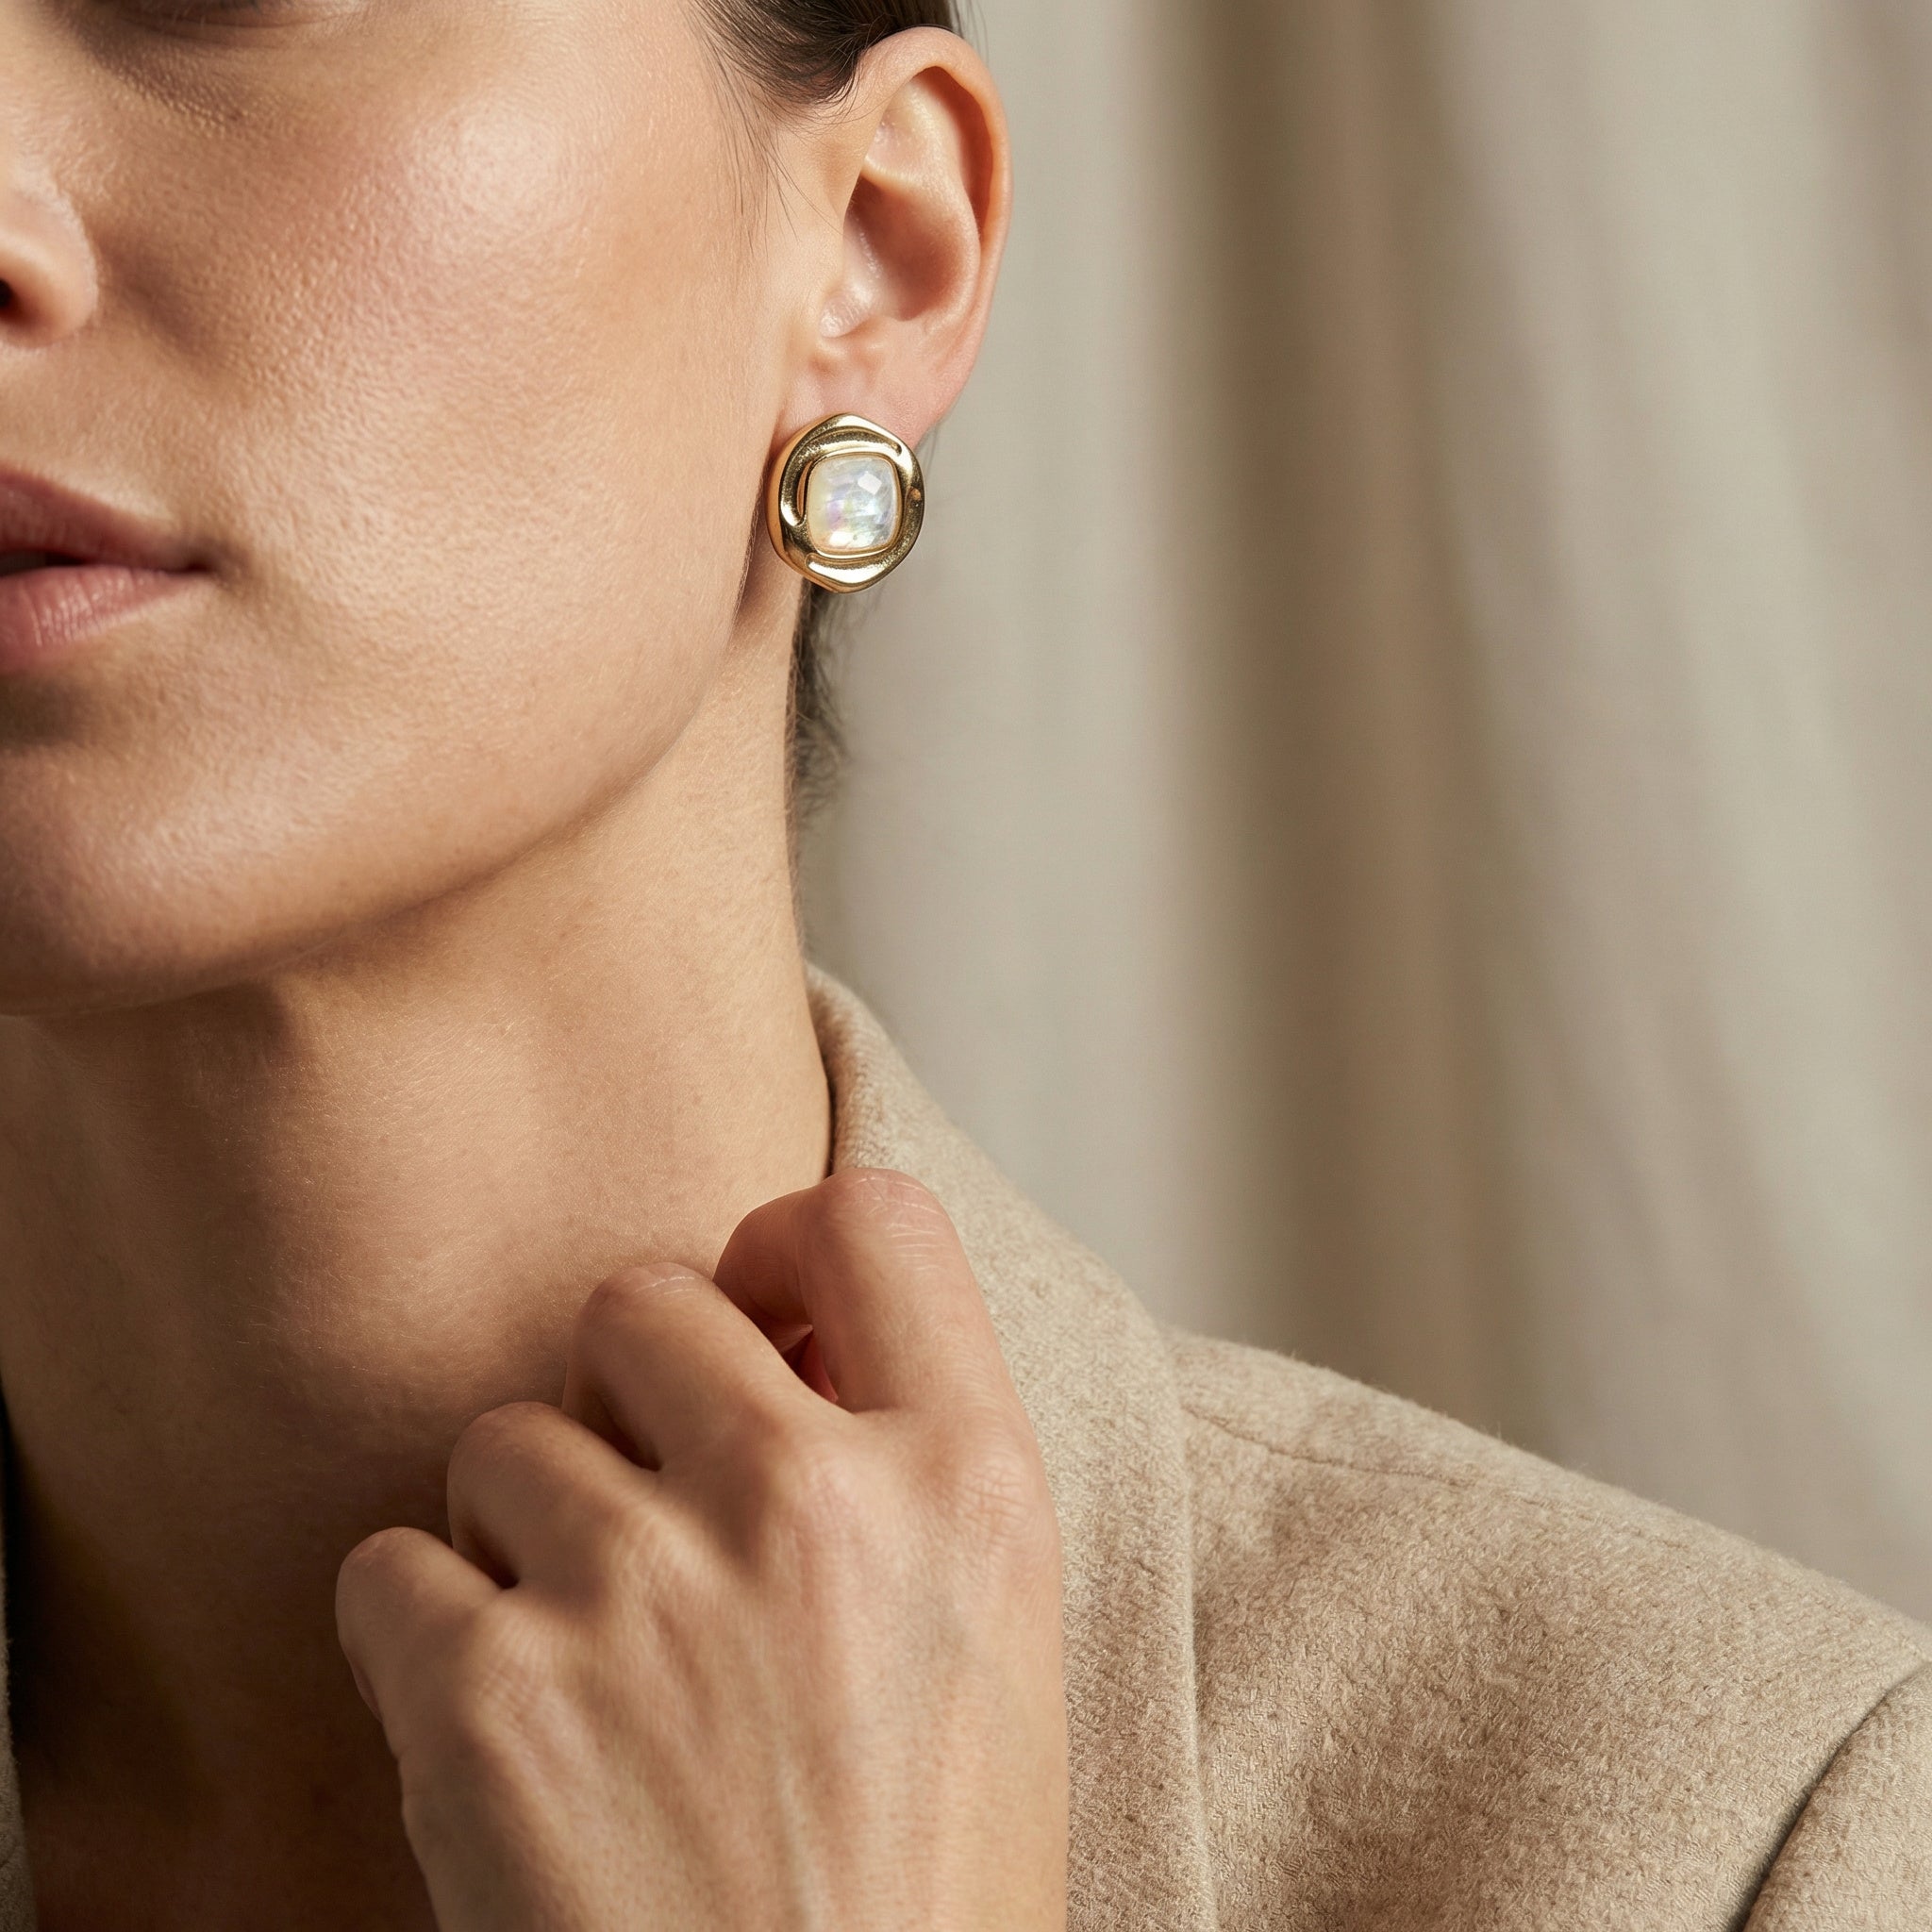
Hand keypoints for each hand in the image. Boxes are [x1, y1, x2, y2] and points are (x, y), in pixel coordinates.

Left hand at [336, 1169, 1067, 1931]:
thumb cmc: (920, 1894)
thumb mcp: (990, 1644)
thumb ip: (902, 1464)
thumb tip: (765, 1335)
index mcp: (968, 1485)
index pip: (869, 1218)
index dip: (782, 1245)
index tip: (752, 1313)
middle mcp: (813, 1505)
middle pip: (639, 1301)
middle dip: (624, 1395)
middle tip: (648, 1519)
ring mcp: (646, 1592)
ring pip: (501, 1439)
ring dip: (521, 1537)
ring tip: (594, 1675)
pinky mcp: (491, 1698)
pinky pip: (391, 1569)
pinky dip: (424, 1643)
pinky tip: (507, 1744)